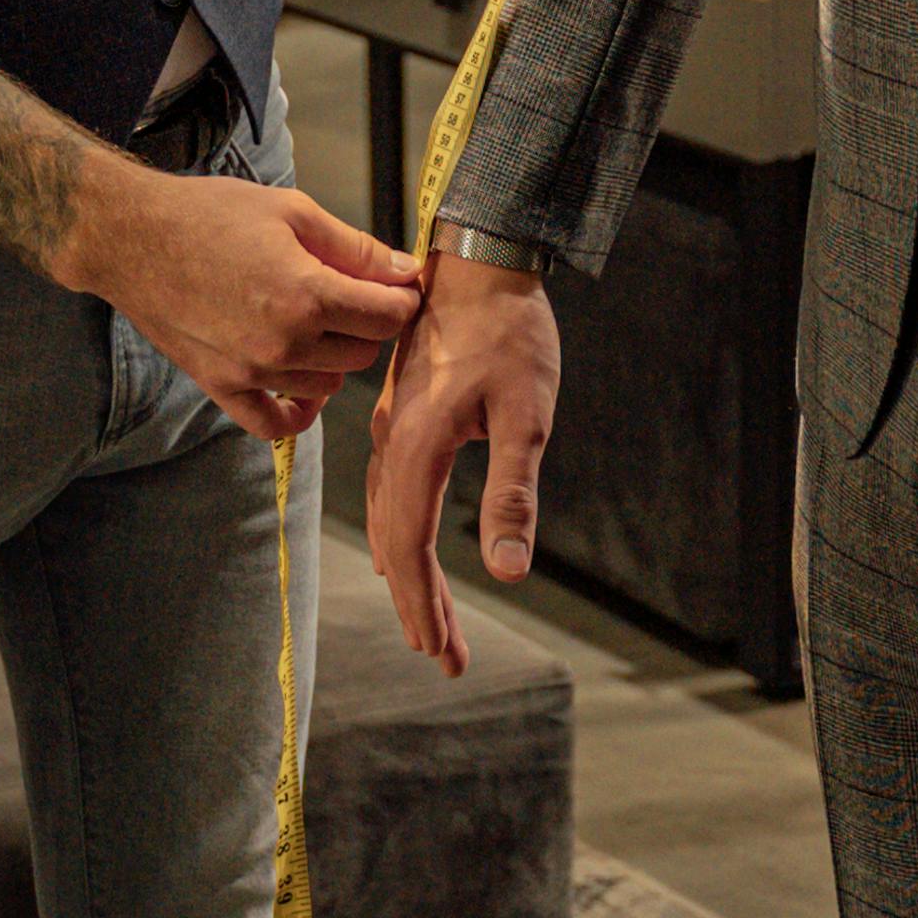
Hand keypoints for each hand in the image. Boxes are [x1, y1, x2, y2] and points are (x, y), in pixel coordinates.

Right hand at [62, 165, 424, 446]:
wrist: (133, 238)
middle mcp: (285, 343)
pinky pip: (274, 424)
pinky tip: (301, 387)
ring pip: (329, 385)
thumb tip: (406, 272)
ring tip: (313, 323)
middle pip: (363, 352)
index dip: (401, 298)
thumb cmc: (210, 214)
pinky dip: (296, 412)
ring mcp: (252, 372)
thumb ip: (356, 248)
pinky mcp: (222, 387)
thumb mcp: (292, 212)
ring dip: (332, 358)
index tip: (394, 286)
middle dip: (366, 323)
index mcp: (308, 293)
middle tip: (348, 294)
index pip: (390, 317)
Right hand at [363, 253, 562, 671]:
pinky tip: (411, 549)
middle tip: (445, 659)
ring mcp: (392, 428)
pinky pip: (391, 492)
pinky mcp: (402, 415)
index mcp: (415, 446)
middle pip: (395, 543)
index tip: (442, 652)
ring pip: (390, 519)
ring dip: (411, 576)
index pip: (410, 546)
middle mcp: (391, 443)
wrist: (481, 259)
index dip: (423, 604)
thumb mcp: (527, 416)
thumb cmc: (511, 333)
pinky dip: (402, 535)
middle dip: (419, 605)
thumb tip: (509, 574)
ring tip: (432, 622)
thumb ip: (513, 495)